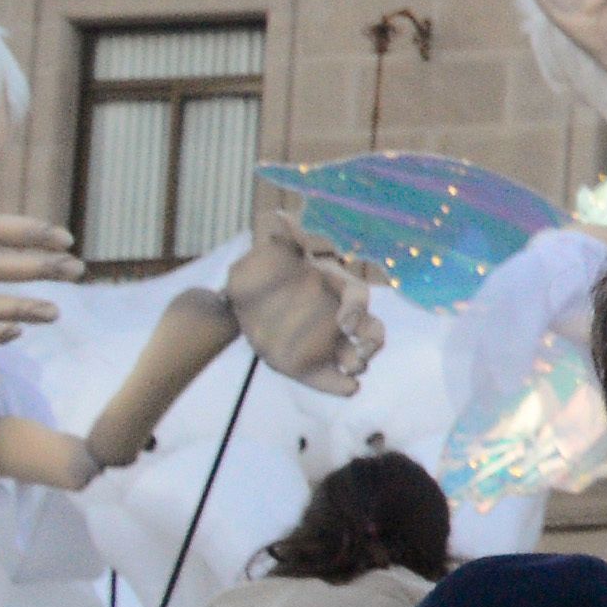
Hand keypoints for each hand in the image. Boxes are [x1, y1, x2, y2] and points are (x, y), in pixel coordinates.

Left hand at [224, 217, 386, 390]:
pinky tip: (348, 389)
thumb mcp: (269, 251)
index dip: (356, 307)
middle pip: (368, 329)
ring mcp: (324, 342)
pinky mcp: (307, 364)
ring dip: (359, 362)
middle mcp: (336, 316)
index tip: (347, 319)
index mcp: (333, 287)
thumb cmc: (260, 272)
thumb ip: (282, 238)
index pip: (356, 295)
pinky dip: (341, 385)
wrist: (236, 301)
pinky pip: (329, 377)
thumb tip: (282, 217)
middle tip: (362, 352)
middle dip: (370, 341)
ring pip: (355, 354)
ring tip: (354, 371)